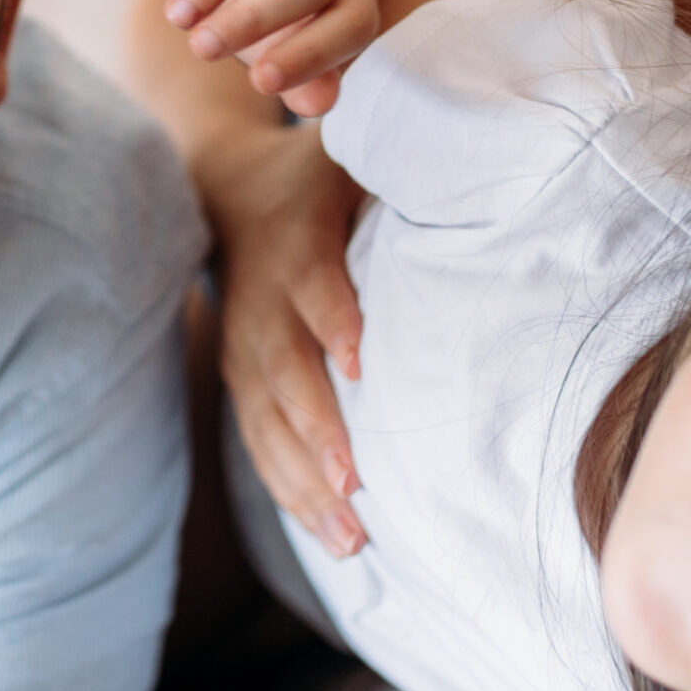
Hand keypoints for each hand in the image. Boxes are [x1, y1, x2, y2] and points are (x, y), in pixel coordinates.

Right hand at [198, 121, 369, 557]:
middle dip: (319, 429)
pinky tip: (335, 538)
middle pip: (286, 370)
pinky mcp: (243, 384)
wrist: (222, 192)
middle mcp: (264, 301)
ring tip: (352, 536)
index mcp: (297, 240)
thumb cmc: (314, 176)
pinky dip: (293, 493)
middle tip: (357, 480)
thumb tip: (468, 157)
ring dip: (307, 481)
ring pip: (269, 423)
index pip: (313, 281)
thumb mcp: (347, 152)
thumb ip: (399, 157)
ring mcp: (246, 349)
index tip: (362, 361)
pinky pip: (263, 445)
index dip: (333, 317)